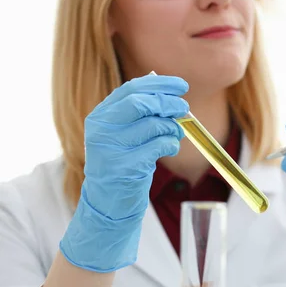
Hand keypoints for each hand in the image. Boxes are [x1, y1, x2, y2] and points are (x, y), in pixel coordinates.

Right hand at [59, 74, 189, 271]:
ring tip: (177, 132)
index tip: (181, 85)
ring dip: (173, 126)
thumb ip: (138, 112)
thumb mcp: (123, 134)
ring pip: (154, 124)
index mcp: (100, 116)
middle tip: (184, 108)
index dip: (159, 84)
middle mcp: (101, 129)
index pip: (131, 89)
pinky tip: (170, 148)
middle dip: (169, 103)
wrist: (108, 203)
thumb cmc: (122, 163)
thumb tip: (164, 87)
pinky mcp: (126, 167)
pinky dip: (171, 144)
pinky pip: (159, 146)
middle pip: (142, 103)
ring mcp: (111, 149)